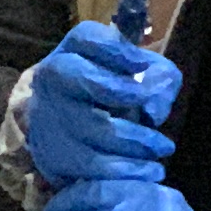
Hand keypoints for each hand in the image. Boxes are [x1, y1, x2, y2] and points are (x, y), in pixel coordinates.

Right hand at [20, 20, 180, 186]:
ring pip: (94, 129)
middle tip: (156, 115)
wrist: (66, 128)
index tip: (141, 65)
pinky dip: (123, 171)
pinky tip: (146, 172)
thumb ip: (159, 78)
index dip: (117, 51)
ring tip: (162, 150)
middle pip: (89, 81)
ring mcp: (48, 117)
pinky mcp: (50, 154)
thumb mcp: (139, 73)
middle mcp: (52, 78)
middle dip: (126, 95)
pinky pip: (89, 166)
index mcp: (73, 50)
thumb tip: (154, 108)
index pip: (87, 38)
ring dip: (135, 143)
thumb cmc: (111, 91)